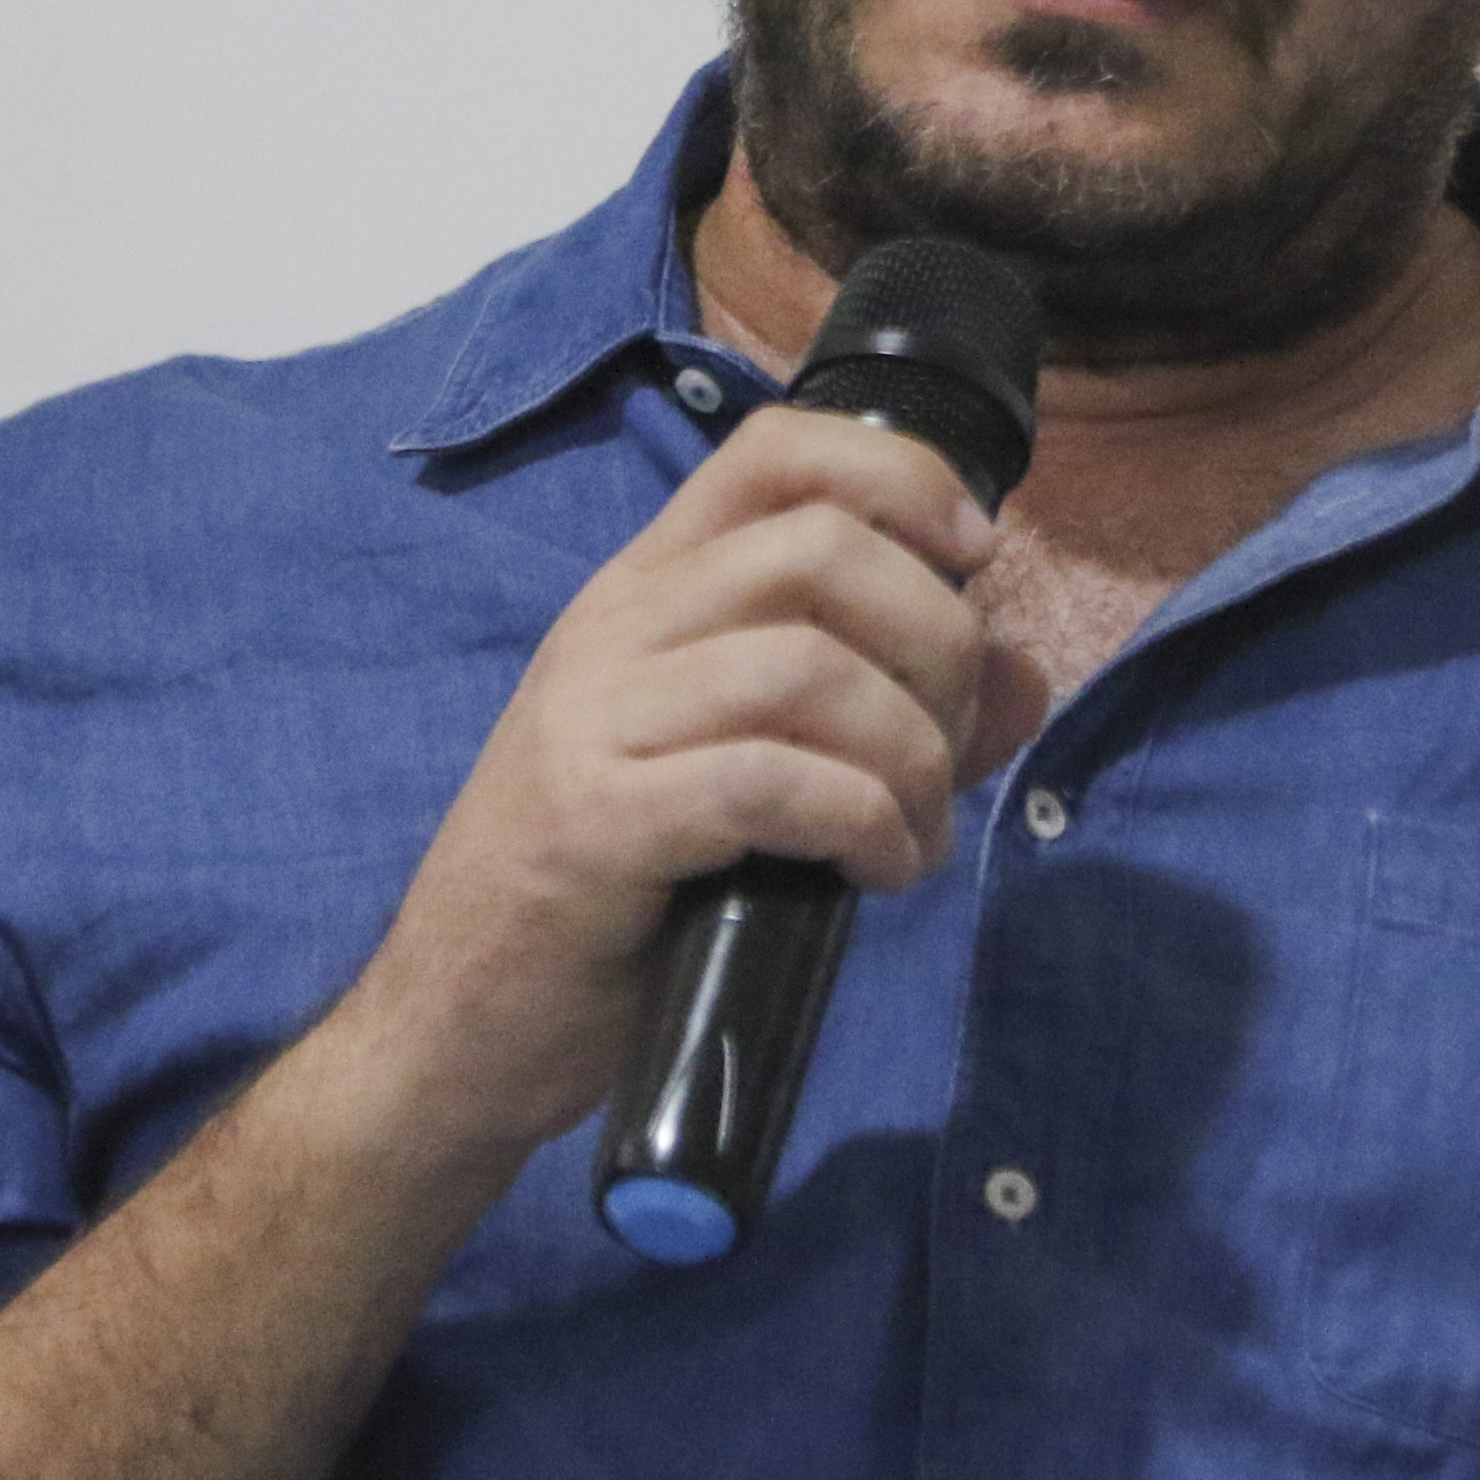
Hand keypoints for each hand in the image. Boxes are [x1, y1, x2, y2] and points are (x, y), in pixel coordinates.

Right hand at [342, 409, 1040, 1171]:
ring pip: (808, 664)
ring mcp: (594, 721)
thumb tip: (1024, 676)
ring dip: (909, 753)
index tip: (975, 559)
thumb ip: (890, 719)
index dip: (900, 476)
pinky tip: (878, 872)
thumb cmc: (612, 903)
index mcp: (644, 594)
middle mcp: (613, 629)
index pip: (772, 451)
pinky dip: (862, 822)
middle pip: (821, 545)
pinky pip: (769, 781)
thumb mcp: (753, 785)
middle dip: (936, 640)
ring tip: (914, 835)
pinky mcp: (595, 824)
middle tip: (948, 748)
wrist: (454, 1028)